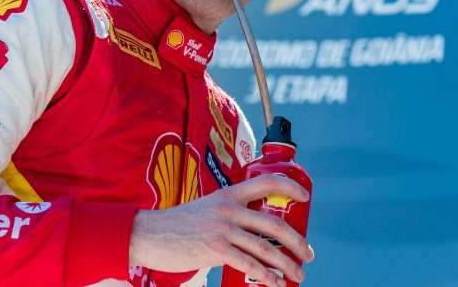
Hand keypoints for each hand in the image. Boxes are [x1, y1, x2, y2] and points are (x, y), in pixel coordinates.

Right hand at [128, 173, 313, 286]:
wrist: (150, 234)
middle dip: (297, 241)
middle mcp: (228, 209)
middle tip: (307, 253)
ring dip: (287, 264)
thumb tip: (252, 231)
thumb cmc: (179, 225)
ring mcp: (222, 229)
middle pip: (274, 223)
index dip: (289, 186)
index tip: (305, 197)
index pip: (266, 181)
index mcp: (228, 194)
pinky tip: (276, 283)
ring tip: (298, 273)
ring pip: (266, 248)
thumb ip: (228, 214)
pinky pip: (249, 263)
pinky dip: (267, 275)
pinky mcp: (215, 249)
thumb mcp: (206, 208)